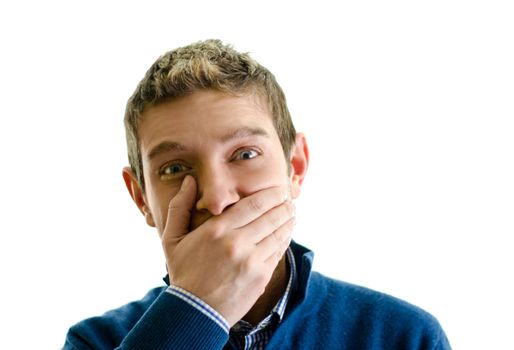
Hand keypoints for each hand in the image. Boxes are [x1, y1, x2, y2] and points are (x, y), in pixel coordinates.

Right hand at [161, 175, 293, 325]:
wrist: (193, 312)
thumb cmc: (183, 273)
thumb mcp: (171, 238)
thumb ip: (179, 206)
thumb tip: (189, 180)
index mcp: (217, 230)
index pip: (253, 204)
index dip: (271, 195)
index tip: (279, 190)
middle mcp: (237, 243)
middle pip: (270, 216)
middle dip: (284, 205)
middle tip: (290, 198)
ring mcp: (251, 261)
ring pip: (278, 234)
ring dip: (288, 221)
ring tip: (292, 213)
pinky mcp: (260, 276)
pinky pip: (278, 253)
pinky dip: (285, 240)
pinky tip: (286, 233)